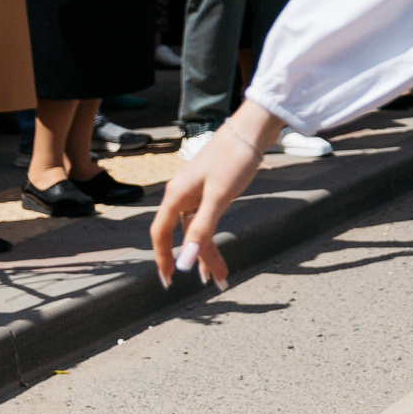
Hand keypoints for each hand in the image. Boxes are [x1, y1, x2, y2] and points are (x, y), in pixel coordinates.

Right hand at [149, 104, 284, 290]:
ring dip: (208, 251)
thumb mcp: (219, 196)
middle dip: (197, 260)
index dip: (162, 258)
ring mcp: (196, 192)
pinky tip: (216, 247)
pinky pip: (206, 219)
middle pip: (184, 235)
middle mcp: (182, 195)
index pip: (161, 234)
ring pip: (198, 229)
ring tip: (219, 276)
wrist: (251, 129)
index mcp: (176, 196)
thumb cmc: (234, 158)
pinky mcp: (211, 188)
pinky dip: (212, 235)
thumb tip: (186, 261)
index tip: (168, 280)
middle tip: (211, 283)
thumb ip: (202, 228)